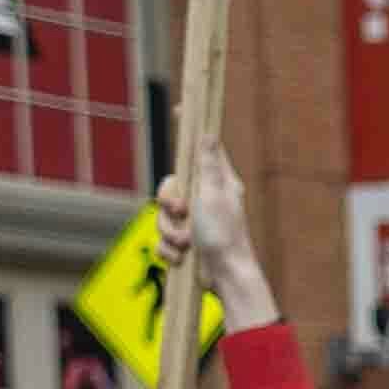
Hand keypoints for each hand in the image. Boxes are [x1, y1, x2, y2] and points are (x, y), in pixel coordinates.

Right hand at [150, 140, 279, 329]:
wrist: (225, 278)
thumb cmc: (225, 234)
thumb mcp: (213, 193)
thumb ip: (207, 164)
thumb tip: (208, 132)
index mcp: (217, 184)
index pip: (201, 151)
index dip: (190, 133)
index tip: (181, 109)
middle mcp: (206, 201)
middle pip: (169, 187)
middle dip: (167, 205)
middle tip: (181, 213)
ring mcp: (195, 224)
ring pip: (162, 217)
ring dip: (169, 232)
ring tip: (187, 244)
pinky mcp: (186, 245)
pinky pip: (163, 242)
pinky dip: (170, 252)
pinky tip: (183, 258)